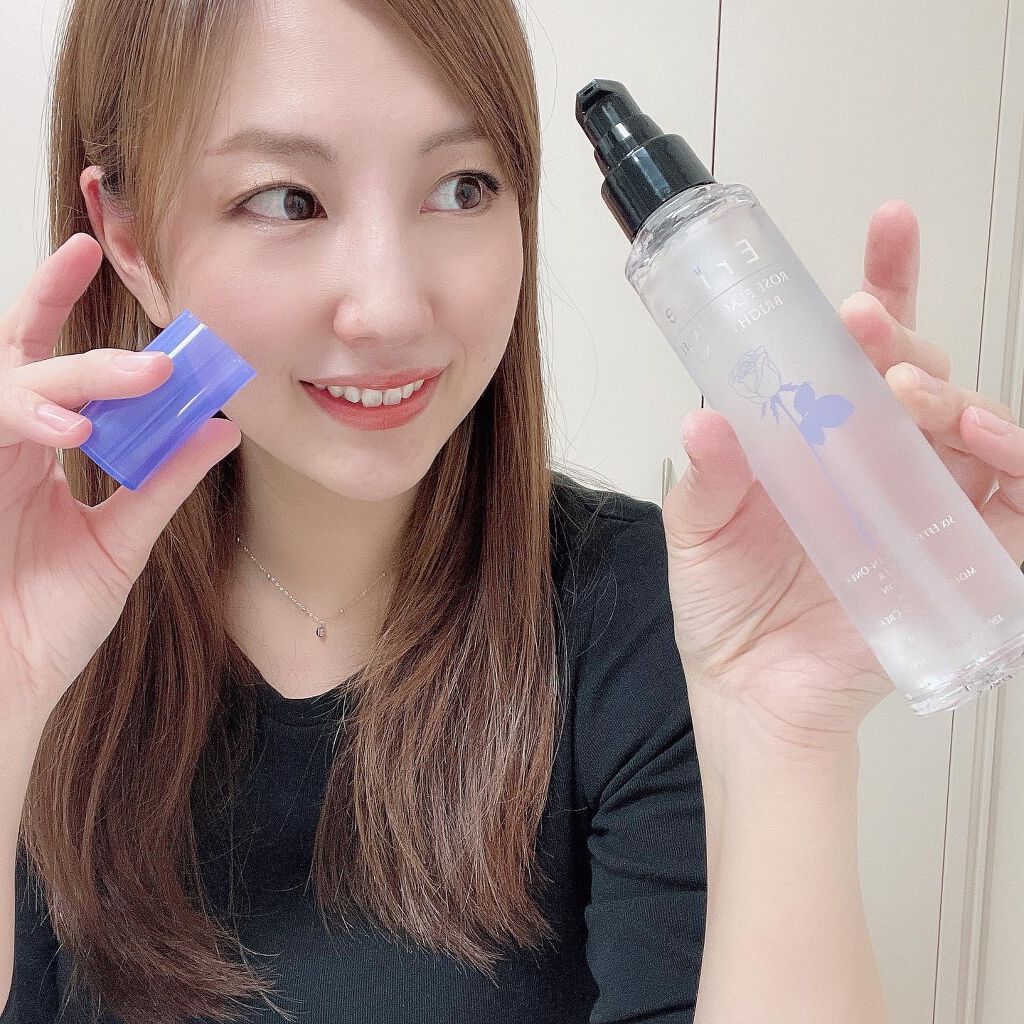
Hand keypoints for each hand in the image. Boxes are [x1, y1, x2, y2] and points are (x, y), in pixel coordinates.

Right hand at [0, 233, 240, 721]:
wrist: (5, 686)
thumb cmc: (46, 620)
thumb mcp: (120, 542)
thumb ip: (164, 481)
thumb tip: (221, 428)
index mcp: (33, 452)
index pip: (46, 364)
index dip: (62, 307)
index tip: (100, 260)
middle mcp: (0, 447)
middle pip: (11, 353)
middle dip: (44, 299)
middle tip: (90, 257)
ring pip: (4, 386)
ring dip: (69, 375)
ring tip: (141, 378)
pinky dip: (26, 418)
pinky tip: (70, 430)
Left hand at [662, 200, 1023, 754]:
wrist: (753, 693)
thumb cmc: (728, 606)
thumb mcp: (700, 531)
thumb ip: (709, 476)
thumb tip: (706, 420)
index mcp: (823, 438)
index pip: (863, 351)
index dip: (886, 285)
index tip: (889, 223)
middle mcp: (884, 459)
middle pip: (922, 374)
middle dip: (903, 338)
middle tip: (865, 326)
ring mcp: (929, 502)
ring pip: (974, 423)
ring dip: (953, 394)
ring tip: (910, 391)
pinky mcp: (968, 554)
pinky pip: (1015, 496)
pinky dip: (1011, 458)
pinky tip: (976, 438)